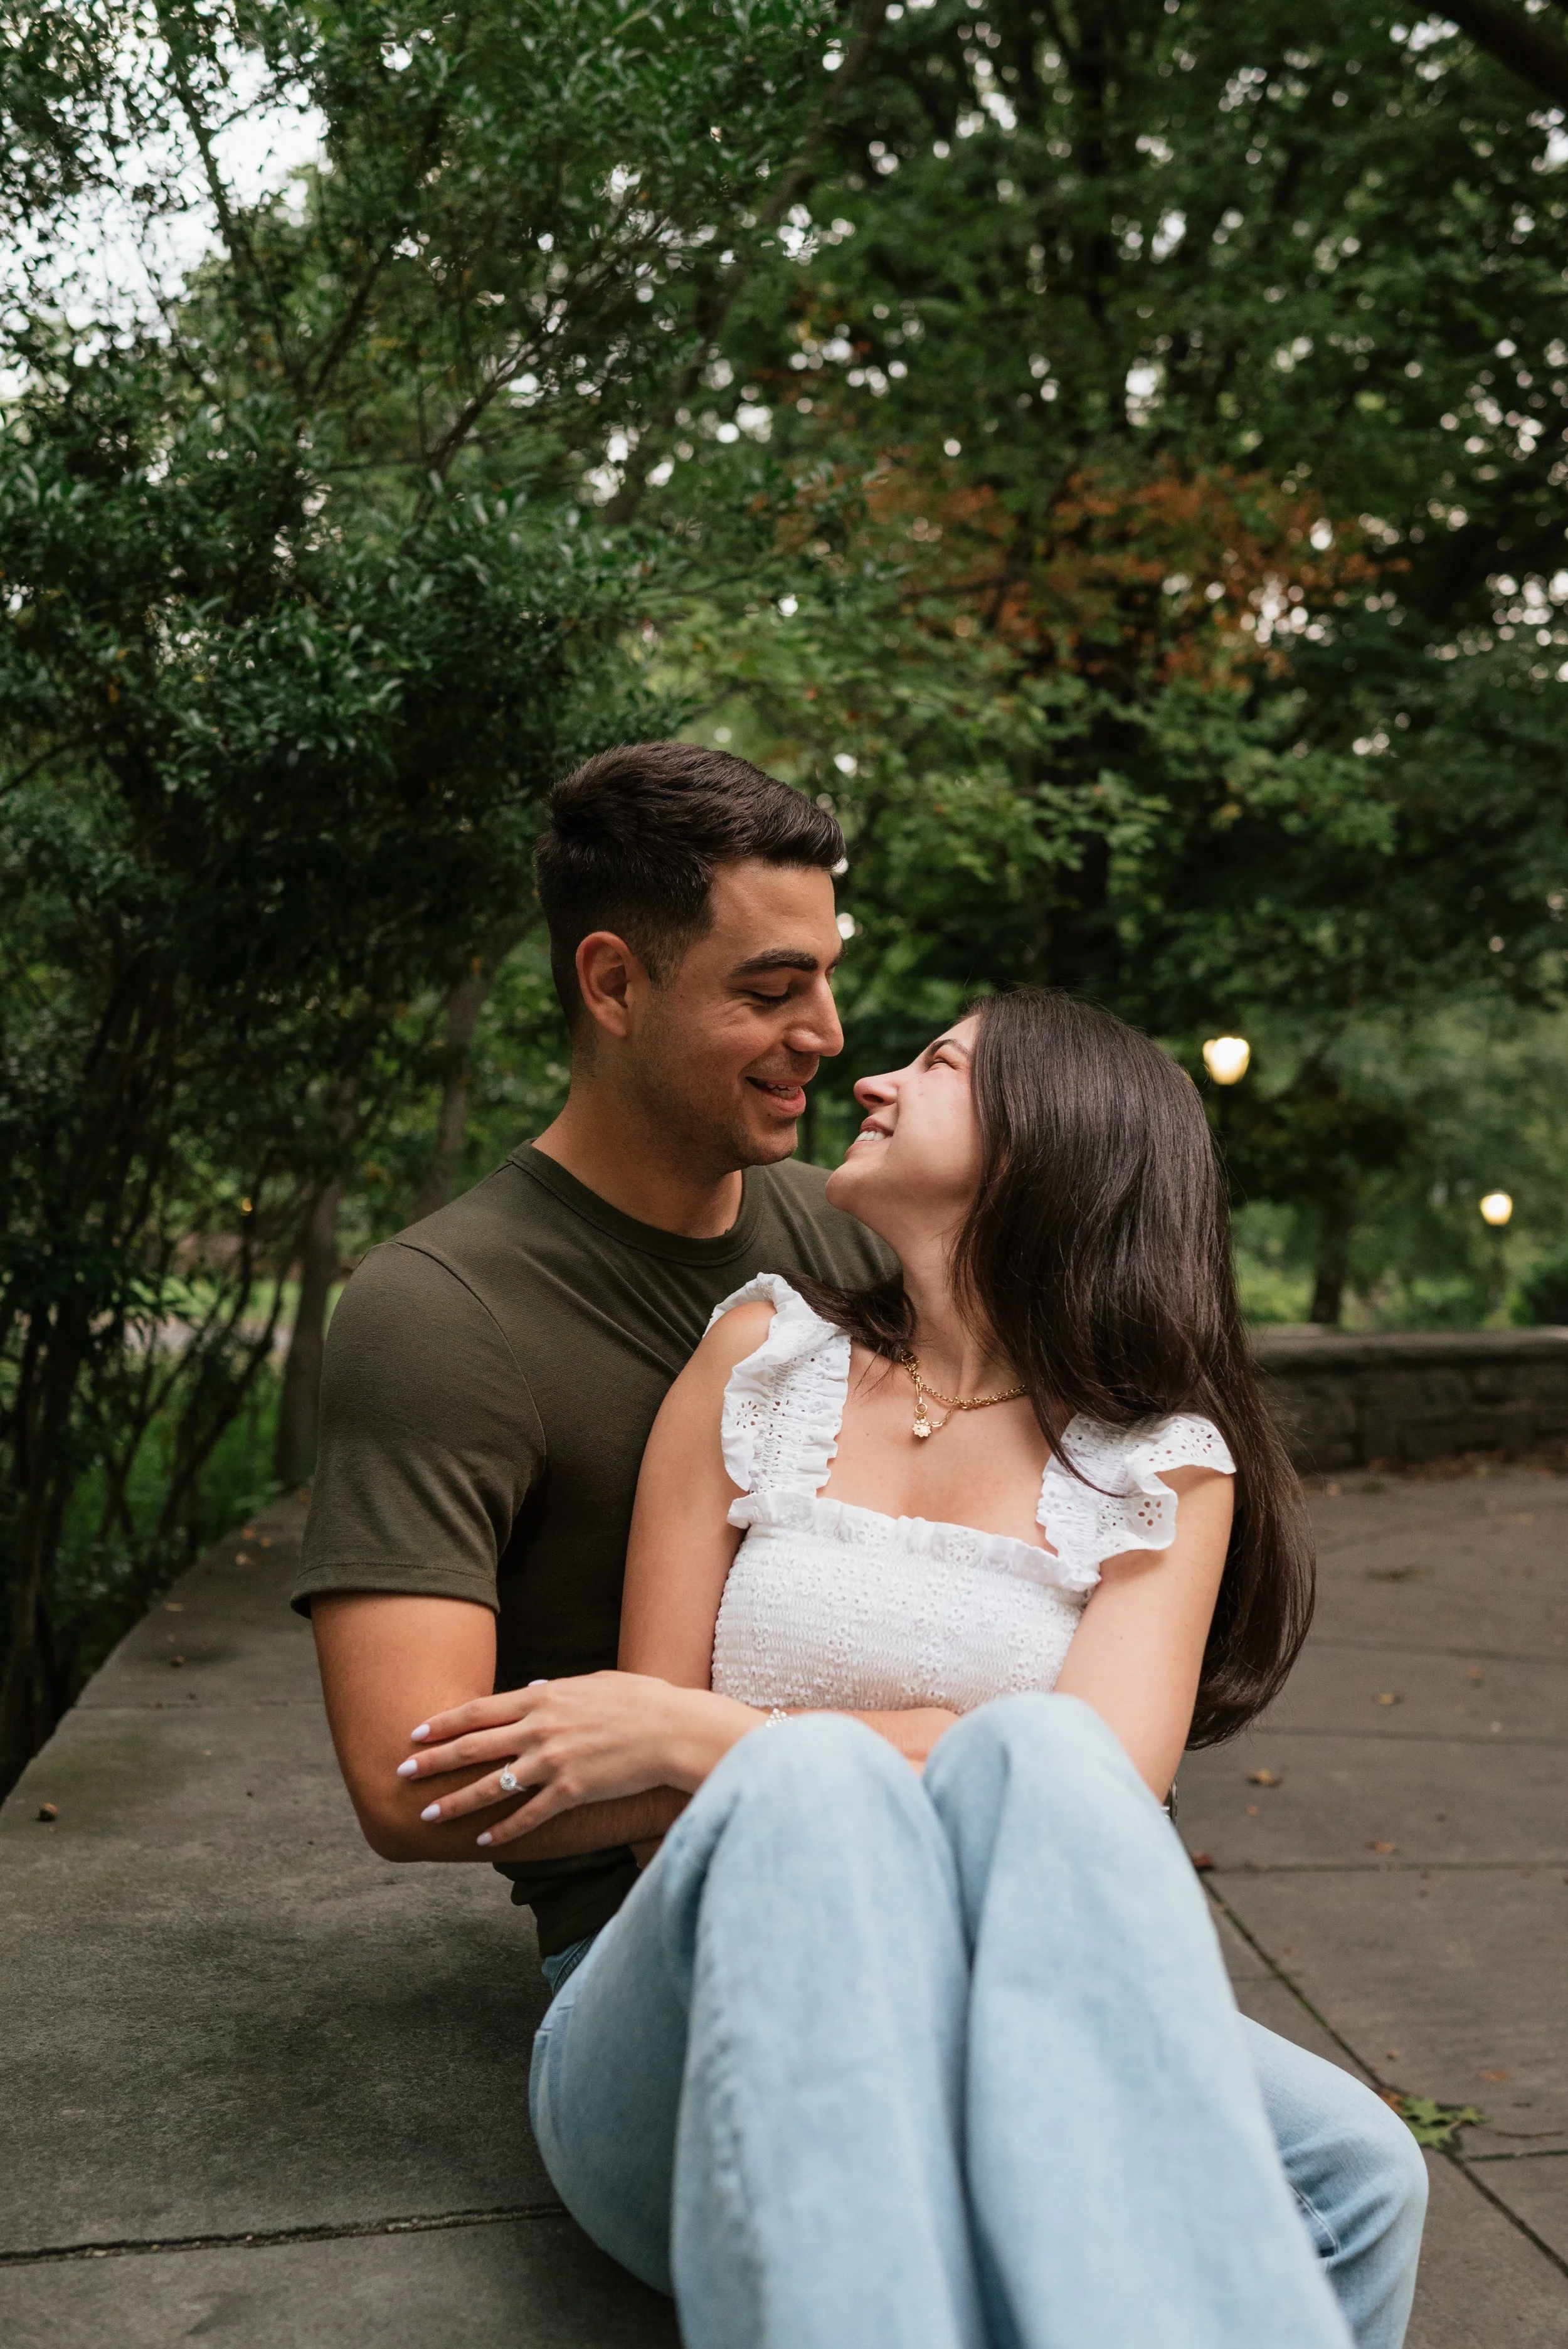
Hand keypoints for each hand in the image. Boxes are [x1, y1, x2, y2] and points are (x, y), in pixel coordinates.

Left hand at [394, 1671, 759, 1849]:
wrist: (674, 1730)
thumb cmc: (640, 1699)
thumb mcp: (594, 1682)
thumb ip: (557, 1688)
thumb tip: (530, 1686)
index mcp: (543, 1696)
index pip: (479, 1710)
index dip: (443, 1723)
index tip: (415, 1733)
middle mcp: (540, 1728)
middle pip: (473, 1747)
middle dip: (432, 1762)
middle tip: (401, 1773)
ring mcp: (553, 1761)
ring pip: (491, 1786)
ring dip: (455, 1802)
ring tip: (428, 1815)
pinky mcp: (572, 1792)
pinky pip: (528, 1816)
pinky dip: (503, 1830)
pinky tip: (482, 1840)